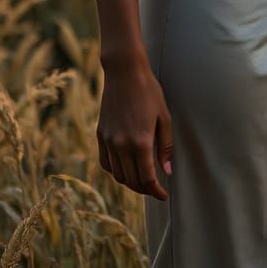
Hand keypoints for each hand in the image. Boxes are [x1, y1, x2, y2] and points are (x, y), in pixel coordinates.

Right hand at [97, 59, 173, 199]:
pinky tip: (125, 169)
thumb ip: (165, 146)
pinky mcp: (100, 134)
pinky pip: (106, 163)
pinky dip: (115, 171)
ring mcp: (108, 140)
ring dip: (130, 183)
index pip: (147, 178)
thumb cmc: (149, 91)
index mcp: (140, 141)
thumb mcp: (164, 117)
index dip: (156, 191)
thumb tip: (167, 172)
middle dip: (145, 189)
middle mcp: (121, 145)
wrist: (124, 72)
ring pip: (118, 175)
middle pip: (132, 180)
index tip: (164, 195)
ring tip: (142, 181)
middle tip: (155, 189)